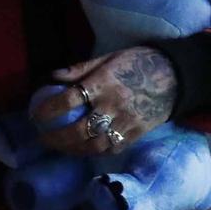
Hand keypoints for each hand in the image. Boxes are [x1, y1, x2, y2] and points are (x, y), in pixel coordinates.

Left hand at [34, 47, 177, 156]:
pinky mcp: (136, 134)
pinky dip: (94, 152)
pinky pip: (112, 149)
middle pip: (79, 130)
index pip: (69, 100)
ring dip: (72, 150)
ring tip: (60, 147)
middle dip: (57, 138)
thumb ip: (79, 68)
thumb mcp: (107, 57)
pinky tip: (82, 149)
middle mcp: (113, 106)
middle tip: (42, 138)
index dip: (48, 110)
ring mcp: (126, 123)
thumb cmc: (137, 62)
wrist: (175, 76)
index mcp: (103, 83)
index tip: (35, 115)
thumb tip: (52, 77)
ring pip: (94, 145)